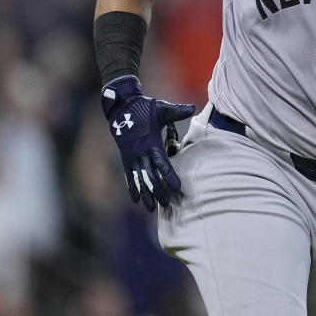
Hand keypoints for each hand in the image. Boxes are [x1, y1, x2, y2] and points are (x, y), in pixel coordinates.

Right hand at [100, 75, 194, 210]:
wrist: (122, 107)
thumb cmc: (145, 108)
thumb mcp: (162, 108)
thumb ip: (178, 111)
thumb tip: (193, 107)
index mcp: (150, 142)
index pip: (162, 163)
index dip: (169, 175)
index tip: (177, 187)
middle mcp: (140, 153)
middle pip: (151, 176)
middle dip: (159, 191)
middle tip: (167, 203)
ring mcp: (131, 157)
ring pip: (139, 180)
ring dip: (146, 194)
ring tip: (152, 208)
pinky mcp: (126, 158)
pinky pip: (129, 176)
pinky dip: (132, 188)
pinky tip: (136, 200)